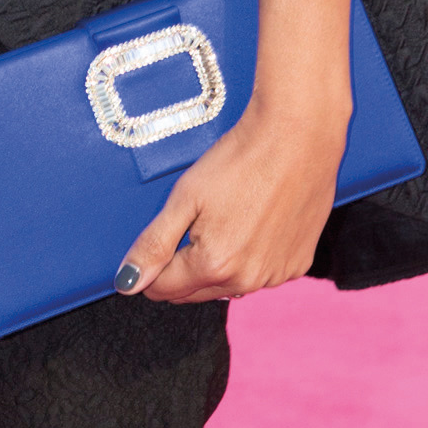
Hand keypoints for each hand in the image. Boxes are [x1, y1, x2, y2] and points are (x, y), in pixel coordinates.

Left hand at [115, 103, 346, 306]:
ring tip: (226, 219)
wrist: (298, 135)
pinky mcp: (300, 263)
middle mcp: (248, 280)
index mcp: (214, 265)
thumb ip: (154, 244)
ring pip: (230, 285)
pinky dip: (251, 258)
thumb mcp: (184, 198)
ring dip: (218, 265)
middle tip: (191, 225)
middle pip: (196, 291)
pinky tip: (253, 225)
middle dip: (183, 268)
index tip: (156, 244)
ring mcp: (278, 274)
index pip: (164, 288)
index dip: (151, 269)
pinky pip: (262, 273)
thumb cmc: (240, 160)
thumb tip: (128, 282)